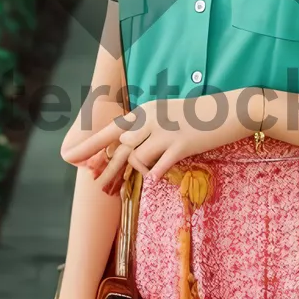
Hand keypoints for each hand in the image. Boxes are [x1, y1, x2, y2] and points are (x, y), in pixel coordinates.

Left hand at [61, 89, 257, 183]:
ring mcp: (166, 131)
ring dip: (140, 171)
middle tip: (103, 188)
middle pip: (121, 148)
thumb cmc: (200, 116)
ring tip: (146, 175)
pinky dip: (157, 174)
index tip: (69, 157)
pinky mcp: (182, 144)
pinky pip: (159, 166)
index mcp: (147, 110)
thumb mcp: (169, 116)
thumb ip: (149, 130)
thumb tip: (128, 149)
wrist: (230, 110)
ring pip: (138, 158)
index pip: (112, 130)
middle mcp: (152, 118)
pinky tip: (161, 175)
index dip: (89, 146)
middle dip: (111, 170)